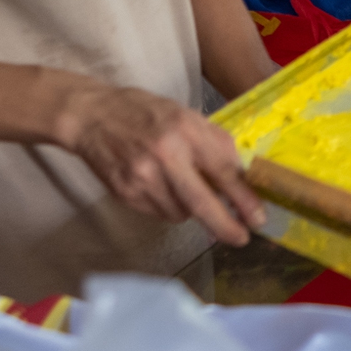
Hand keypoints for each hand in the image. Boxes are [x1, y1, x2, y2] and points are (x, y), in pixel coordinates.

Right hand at [57, 83, 264, 245]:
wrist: (93, 117)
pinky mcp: (126, 194)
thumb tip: (241, 175)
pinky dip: (168, 206)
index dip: (243, 198)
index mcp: (185, 130)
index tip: (257, 217)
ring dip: (190, 208)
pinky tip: (160, 186)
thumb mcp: (186, 115)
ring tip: (180, 185)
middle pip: (201, 202)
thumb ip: (214, 143)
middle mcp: (164, 155)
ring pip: (180, 212)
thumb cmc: (145, 112)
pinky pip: (159, 213)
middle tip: (240, 238)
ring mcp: (142, 177)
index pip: (222, 170)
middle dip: (224, 226)